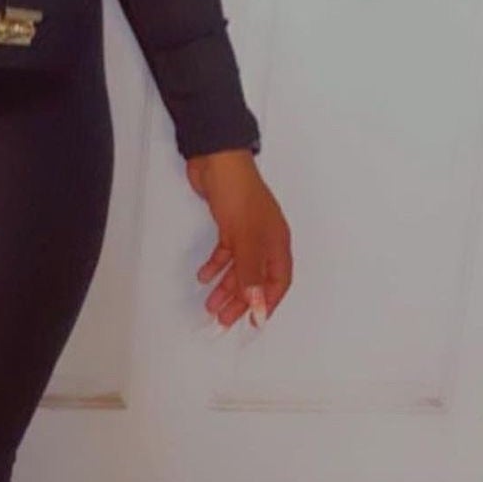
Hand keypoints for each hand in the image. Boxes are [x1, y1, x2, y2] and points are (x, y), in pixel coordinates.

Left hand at [186, 149, 291, 330]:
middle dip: (241, 300)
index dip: (266, 303)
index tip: (253, 322)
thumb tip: (257, 306)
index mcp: (277, 242)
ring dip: (225, 286)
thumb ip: (250, 273)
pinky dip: (215, 264)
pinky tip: (204, 275)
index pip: (278, 281)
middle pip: (255, 278)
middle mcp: (264, 238)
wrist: (215, 159)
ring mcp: (246, 230)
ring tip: (211, 304)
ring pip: (238, 267)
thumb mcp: (245, 237)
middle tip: (224, 318)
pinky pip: (224, 252)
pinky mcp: (228, 223)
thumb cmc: (238, 190)